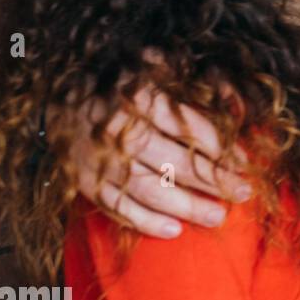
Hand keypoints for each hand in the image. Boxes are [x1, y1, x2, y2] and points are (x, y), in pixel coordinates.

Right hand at [53, 81, 250, 238]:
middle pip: (176, 163)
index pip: (191, 129)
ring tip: (217, 217)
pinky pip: (117, 208)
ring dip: (187, 207)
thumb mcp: (154, 68)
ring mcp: (100, 159)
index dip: (222, 149)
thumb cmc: (118, 84)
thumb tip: (237, 104)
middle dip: (214, 181)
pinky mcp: (84, 182)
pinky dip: (145, 222)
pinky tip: (174, 231)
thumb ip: (193, 84)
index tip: (244, 163)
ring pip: (150, 190)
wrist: (55, 98)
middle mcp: (120, 130)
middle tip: (243, 193)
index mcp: (141, 98)